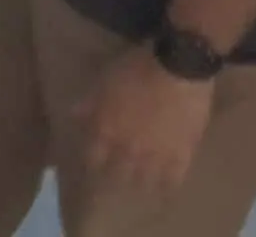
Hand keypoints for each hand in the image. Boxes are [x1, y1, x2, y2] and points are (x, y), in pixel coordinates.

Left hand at [79, 44, 214, 196]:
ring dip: (139, 182)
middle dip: (114, 176)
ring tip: (139, 184)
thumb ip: (88, 103)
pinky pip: (173, 180)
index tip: (92, 166)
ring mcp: (156, 156)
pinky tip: (164, 189)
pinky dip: (167, 186)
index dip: (92, 163)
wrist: (177, 67)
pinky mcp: (182, 155)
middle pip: (117, 174)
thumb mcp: (103, 81)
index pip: (92, 158)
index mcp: (105, 130)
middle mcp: (127, 149)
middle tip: (115, 177)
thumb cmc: (135, 68)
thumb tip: (73, 117)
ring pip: (144, 180)